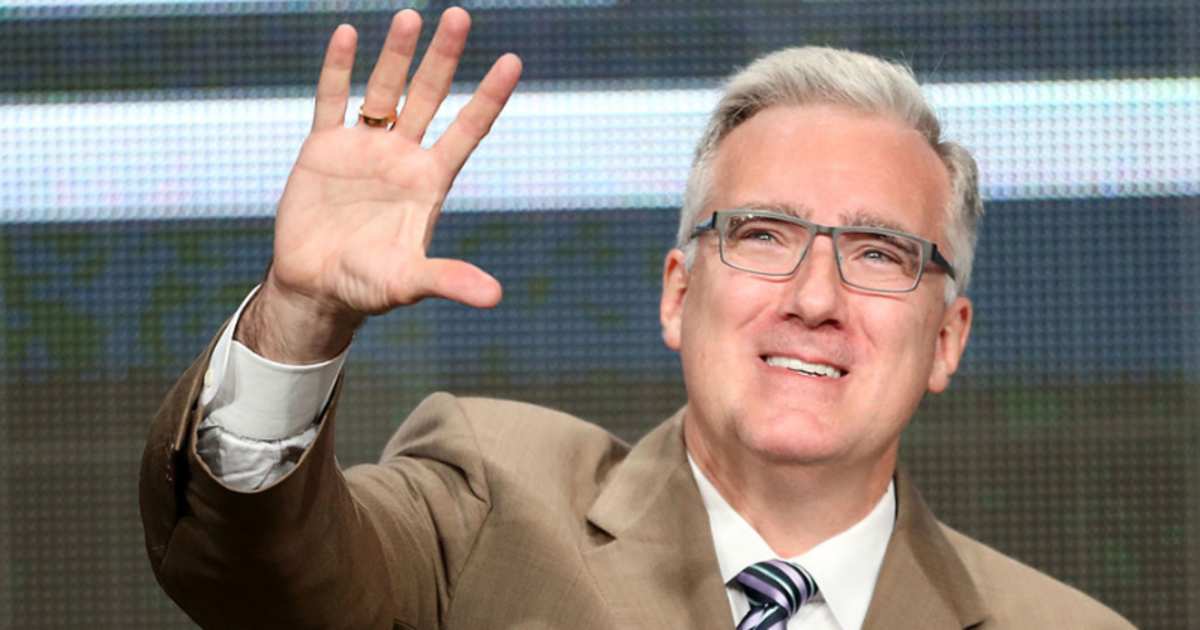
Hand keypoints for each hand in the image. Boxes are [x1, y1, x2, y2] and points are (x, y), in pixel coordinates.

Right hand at [239, 8, 521, 361]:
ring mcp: (364, 148)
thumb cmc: (368, 288)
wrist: (316, 288)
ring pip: (383, 90)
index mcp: (429, 182)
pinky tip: (348, 34)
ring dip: (396, 54)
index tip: (512, 60)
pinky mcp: (323, 148)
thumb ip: (448, 280)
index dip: (489, 97)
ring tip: (410, 16)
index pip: (467, 130)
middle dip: (443, 58)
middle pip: (429, 97)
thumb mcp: (409, 282)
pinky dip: (338, 68)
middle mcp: (402, 157)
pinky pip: (332, 99)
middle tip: (460, 16)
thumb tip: (495, 297)